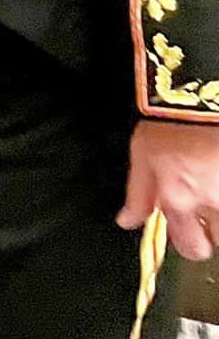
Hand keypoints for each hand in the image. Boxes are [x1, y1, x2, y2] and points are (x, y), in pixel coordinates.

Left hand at [121, 120, 218, 260]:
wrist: (197, 92)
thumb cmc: (169, 119)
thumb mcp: (142, 157)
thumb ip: (138, 196)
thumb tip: (127, 221)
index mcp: (180, 200)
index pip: (190, 247)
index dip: (190, 242)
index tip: (188, 232)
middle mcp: (214, 201)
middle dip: (212, 233)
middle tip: (205, 215)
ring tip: (211, 185)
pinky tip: (216, 172)